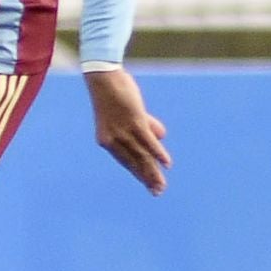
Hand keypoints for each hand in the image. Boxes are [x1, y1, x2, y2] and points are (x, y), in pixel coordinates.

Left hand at [84, 67, 170, 194]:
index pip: (126, 162)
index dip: (139, 174)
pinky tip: (166, 164)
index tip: (149, 186)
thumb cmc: (116, 94)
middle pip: (133, 162)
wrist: (103, 78)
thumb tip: (161, 137)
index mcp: (108, 140)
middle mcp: (113, 139)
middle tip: (157, 192)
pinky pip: (147, 140)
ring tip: (161, 184)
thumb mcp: (130, 114)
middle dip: (147, 178)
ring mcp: (123, 130)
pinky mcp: (133, 120)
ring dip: (152, 171)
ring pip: (141, 155)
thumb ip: (145, 126)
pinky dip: (157, 152)